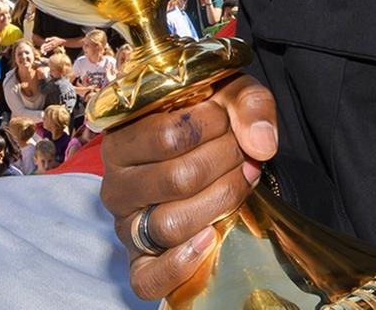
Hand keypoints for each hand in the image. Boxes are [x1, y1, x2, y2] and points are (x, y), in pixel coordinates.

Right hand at [99, 74, 276, 302]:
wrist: (201, 165)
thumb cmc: (206, 128)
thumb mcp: (225, 97)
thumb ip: (247, 104)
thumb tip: (261, 144)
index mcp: (119, 141)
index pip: (167, 135)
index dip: (212, 127)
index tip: (228, 123)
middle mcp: (114, 185)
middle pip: (177, 179)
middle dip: (224, 163)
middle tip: (243, 155)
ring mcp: (126, 226)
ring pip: (170, 224)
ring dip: (220, 204)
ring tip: (240, 184)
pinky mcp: (139, 263)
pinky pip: (149, 278)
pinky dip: (180, 264)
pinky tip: (210, 240)